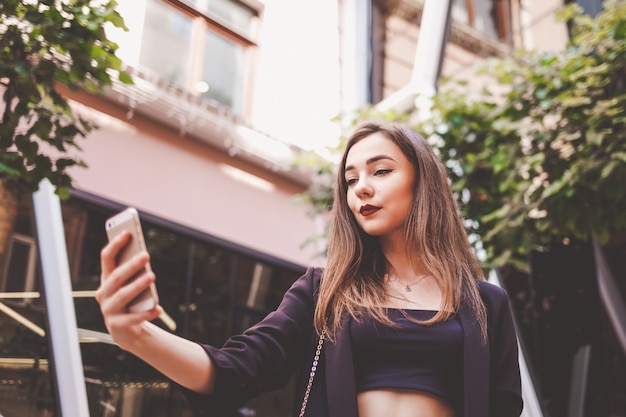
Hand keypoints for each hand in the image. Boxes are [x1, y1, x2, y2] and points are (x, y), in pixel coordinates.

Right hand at [96, 231, 160, 350]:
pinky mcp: (116, 326)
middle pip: (116, 277)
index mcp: (106, 279)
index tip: (128, 233)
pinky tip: (158, 309)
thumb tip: (143, 254)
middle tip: (146, 255)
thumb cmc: (131, 301)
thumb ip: (135, 272)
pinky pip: (133, 318)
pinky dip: (146, 313)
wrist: (126, 332)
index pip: (106, 258)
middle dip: (130, 265)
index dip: (115, 245)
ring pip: (122, 296)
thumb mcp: (131, 285)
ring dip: (137, 285)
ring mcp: (108, 310)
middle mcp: (103, 293)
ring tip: (152, 277)